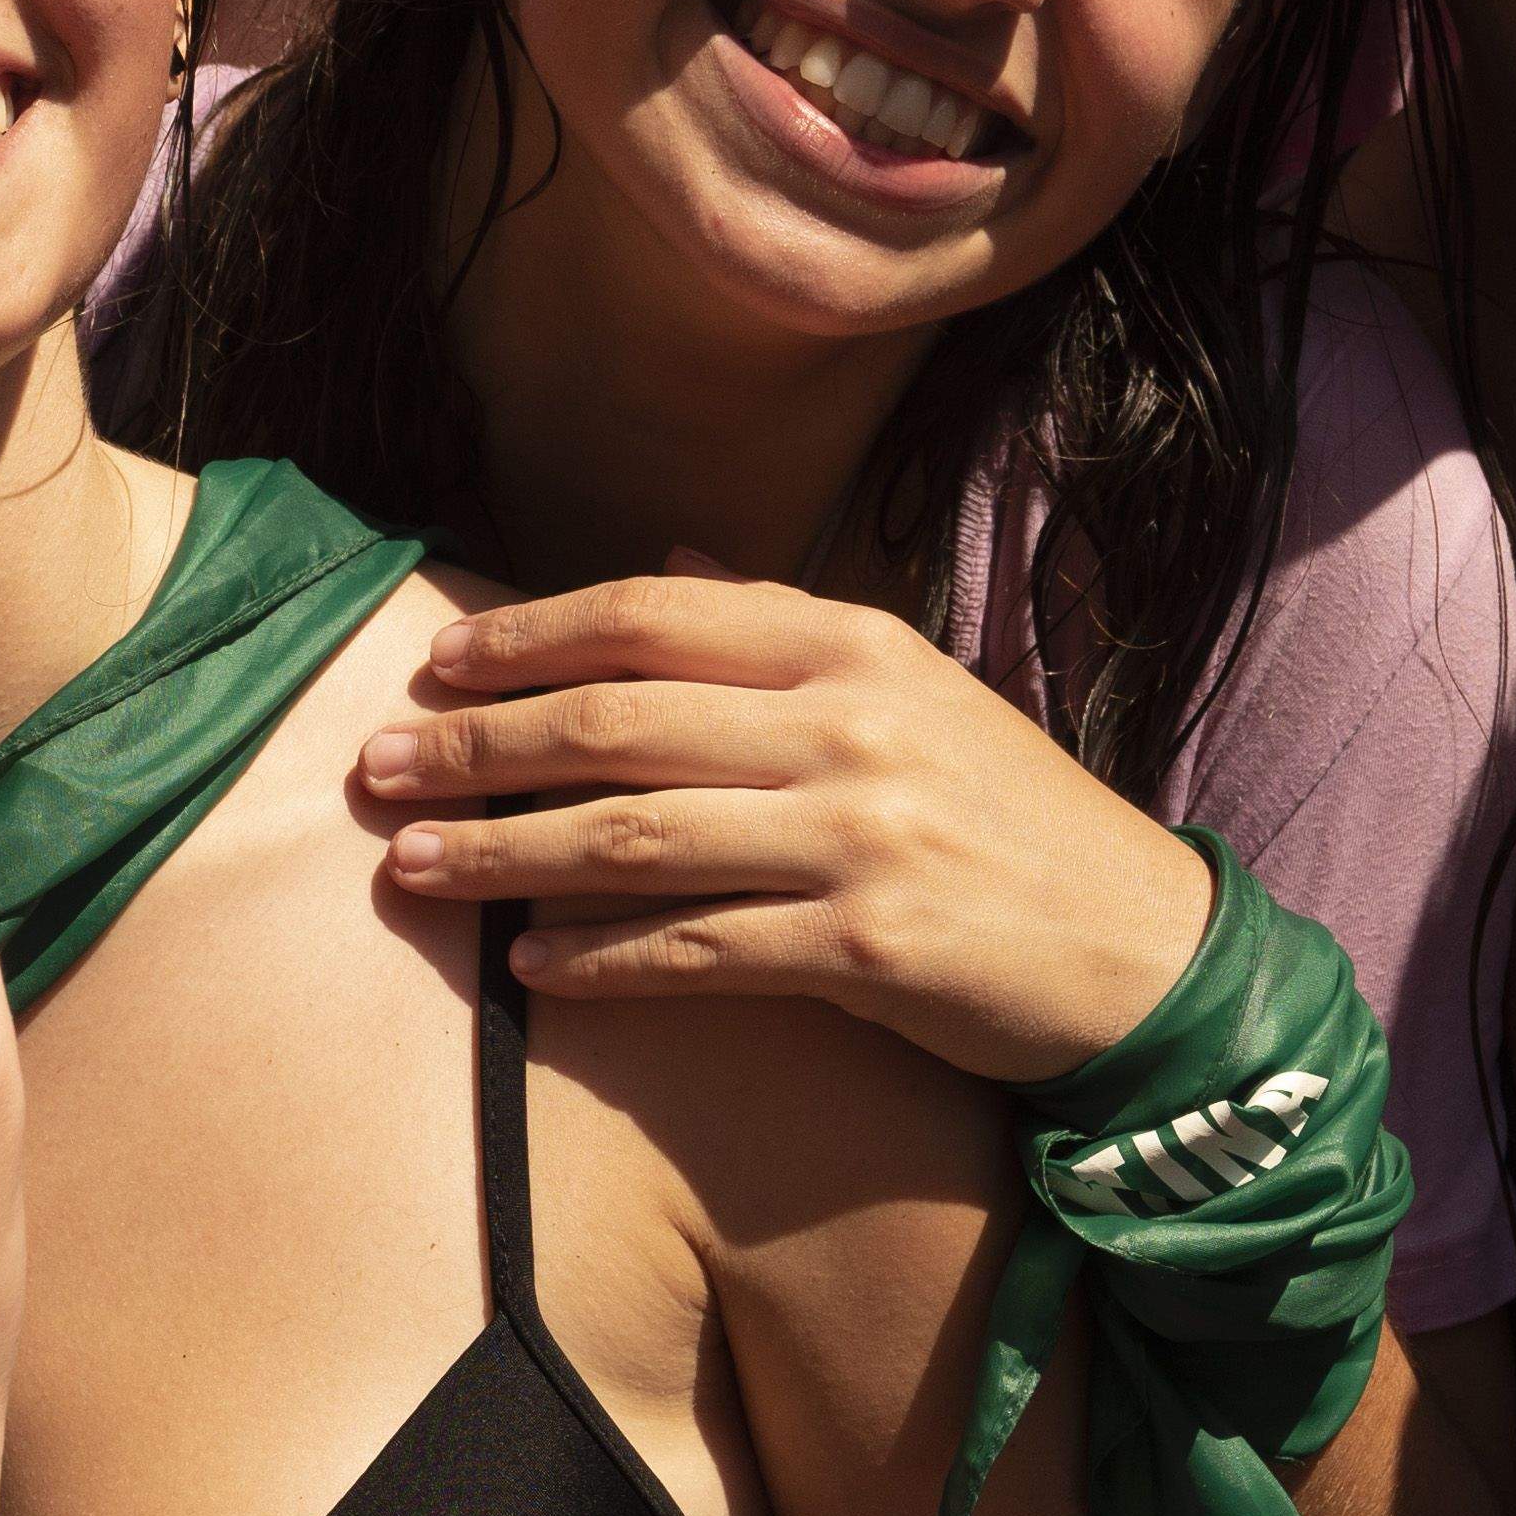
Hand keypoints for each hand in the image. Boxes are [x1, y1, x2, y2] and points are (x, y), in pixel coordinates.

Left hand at [350, 566, 1219, 1085]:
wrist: (1140, 952)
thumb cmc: (1006, 819)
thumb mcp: (910, 692)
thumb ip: (781, 626)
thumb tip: (664, 549)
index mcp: (853, 642)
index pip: (652, 615)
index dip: (529, 637)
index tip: (434, 664)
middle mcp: (852, 724)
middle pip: (617, 724)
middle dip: (477, 747)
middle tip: (375, 770)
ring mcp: (863, 836)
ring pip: (635, 836)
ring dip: (505, 854)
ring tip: (411, 868)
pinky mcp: (871, 950)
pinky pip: (699, 951)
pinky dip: (602, 959)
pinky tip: (529, 966)